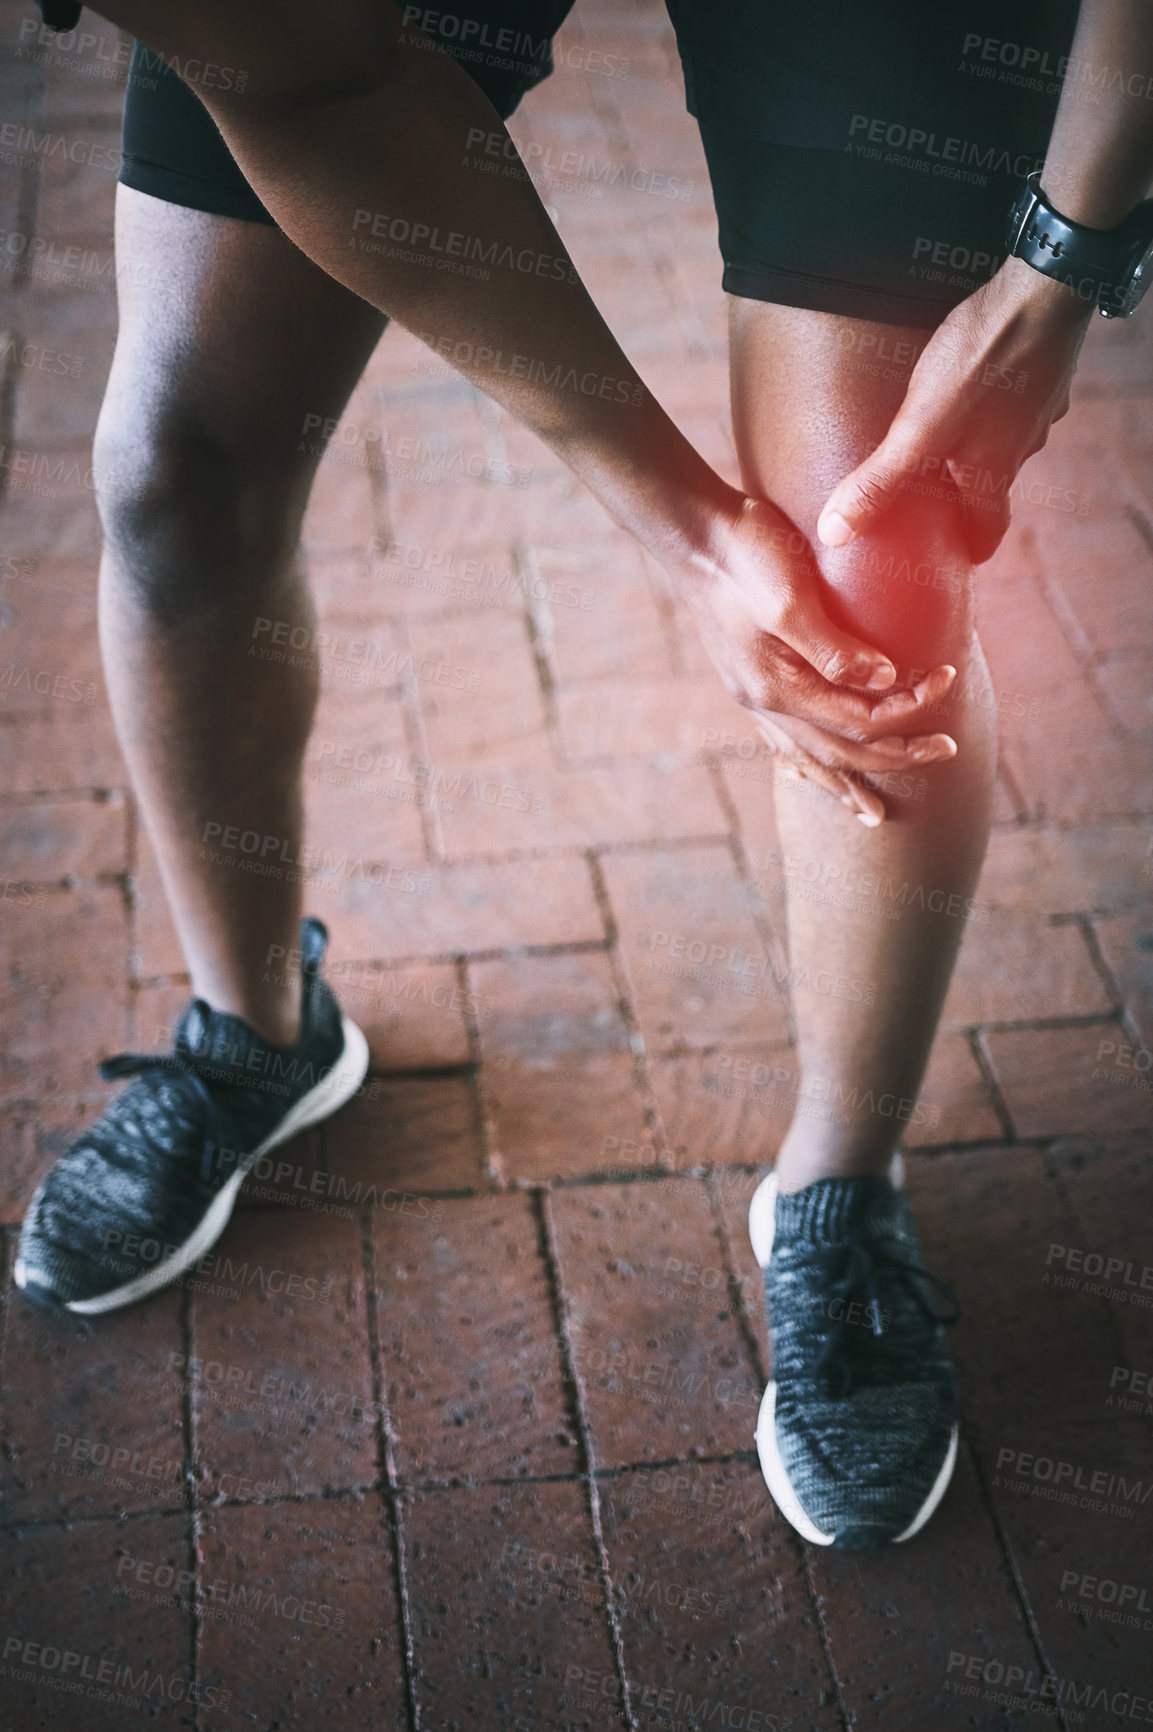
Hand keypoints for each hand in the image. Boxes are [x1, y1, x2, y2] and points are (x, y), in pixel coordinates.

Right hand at [677, 494, 958, 825]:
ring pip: (807, 757)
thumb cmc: (744, 554)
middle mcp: (763, 703)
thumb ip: (834, 648)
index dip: (911, 709)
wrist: (689, 530)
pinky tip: (807, 773)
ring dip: (844, 784)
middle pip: (840, 750)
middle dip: (895, 757)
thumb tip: (884, 682)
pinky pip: (782, 740)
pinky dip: (805, 765)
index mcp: (777, 688)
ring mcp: (751, 695)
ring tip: (871, 814)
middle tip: (946, 750)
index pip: (860, 719)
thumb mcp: (790, 597)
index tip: (949, 677)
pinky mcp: (747, 678)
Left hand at [816, 257, 1094, 563]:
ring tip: (948, 438)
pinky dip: (994, 401)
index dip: (972, 549)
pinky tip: (974, 383)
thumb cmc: (980, 362)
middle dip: (968, 495)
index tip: (959, 560)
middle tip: (940, 501)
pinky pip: (1015, 397)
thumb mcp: (918, 430)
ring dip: (979, 445)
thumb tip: (834, 533)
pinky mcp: (1043, 367)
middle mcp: (1023, 446)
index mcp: (994, 471)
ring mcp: (1039, 405)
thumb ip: (879, 483)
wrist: (1042, 289)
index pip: (990, 530)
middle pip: (994, 485)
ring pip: (1006, 440)